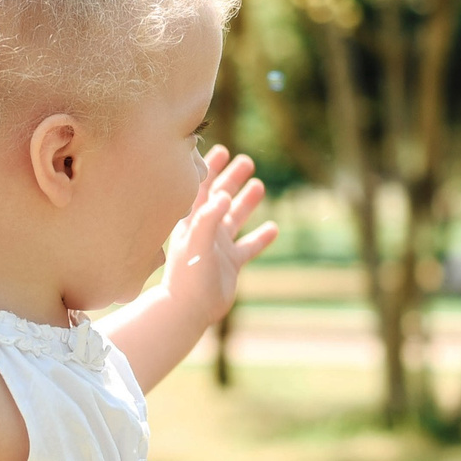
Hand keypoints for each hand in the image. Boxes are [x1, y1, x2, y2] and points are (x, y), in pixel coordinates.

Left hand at [161, 145, 278, 325]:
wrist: (188, 310)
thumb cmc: (187, 276)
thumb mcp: (196, 243)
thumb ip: (207, 218)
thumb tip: (222, 194)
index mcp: (193, 221)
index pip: (201, 188)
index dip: (210, 169)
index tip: (223, 150)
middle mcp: (206, 231)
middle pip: (221, 198)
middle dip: (231, 179)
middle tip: (247, 161)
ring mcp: (219, 247)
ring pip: (236, 218)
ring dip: (246, 202)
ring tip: (259, 185)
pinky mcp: (231, 264)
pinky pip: (249, 246)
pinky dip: (261, 237)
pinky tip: (273, 228)